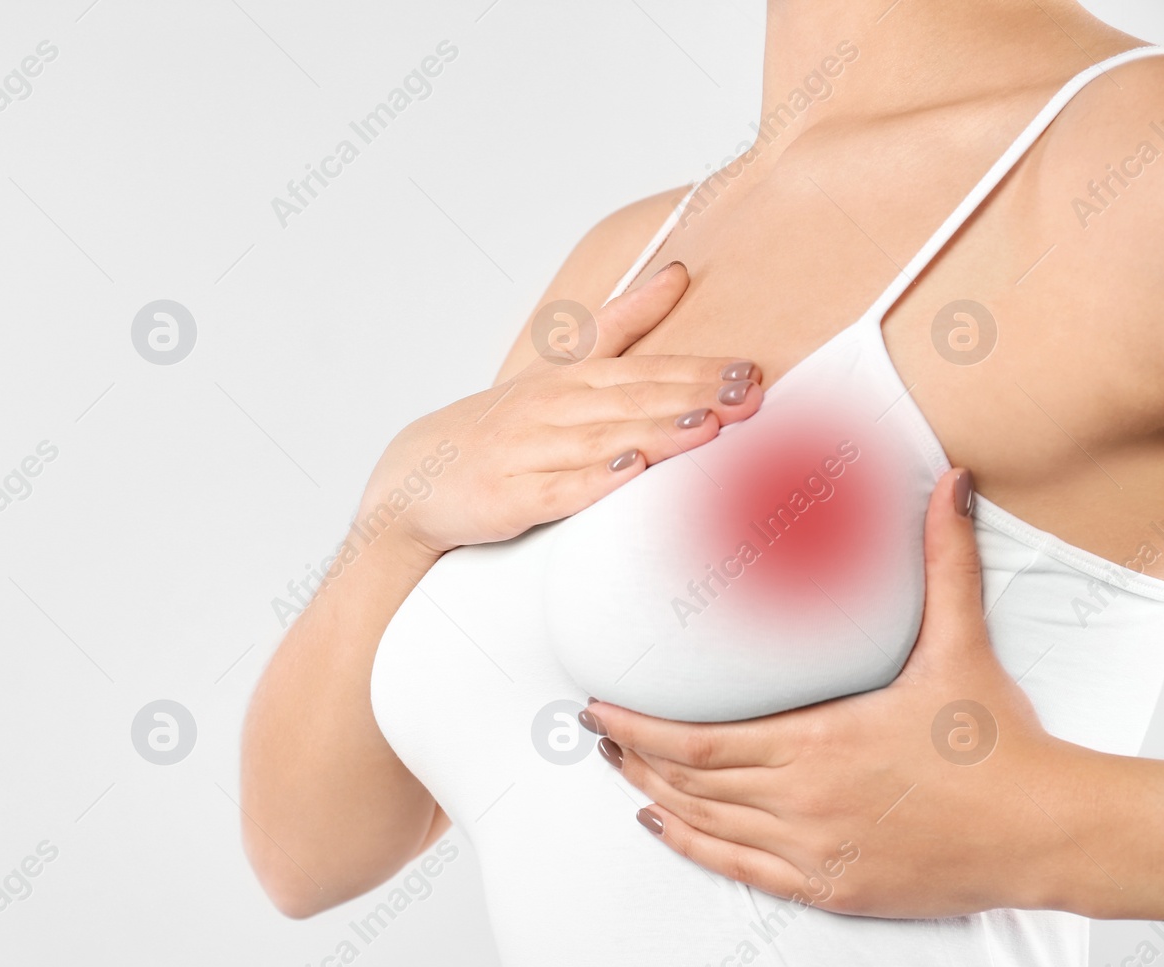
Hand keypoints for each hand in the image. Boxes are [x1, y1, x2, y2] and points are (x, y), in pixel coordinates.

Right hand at [361, 264, 763, 556]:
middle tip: (748, 397)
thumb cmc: (499, 426)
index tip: (748, 370)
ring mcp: (526, 453)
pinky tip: (627, 474)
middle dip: (692, 397)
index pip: (642, 371)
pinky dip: (591, 482)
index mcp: (566, 380)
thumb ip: (619, 325)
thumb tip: (677, 273)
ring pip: (599, 441)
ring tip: (707, 428)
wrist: (415, 480)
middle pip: (629, 401)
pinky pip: (555, 490)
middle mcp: (548, 410)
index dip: (697, 370)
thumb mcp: (556, 369)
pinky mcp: (507, 497)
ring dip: (655, 434)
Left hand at [584, 468, 1108, 918]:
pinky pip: (739, 869)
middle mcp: (804, 799)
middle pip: (688, 780)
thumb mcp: (961, 646)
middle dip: (632, 753)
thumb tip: (949, 483)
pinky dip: (691, 847)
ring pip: (705, 824)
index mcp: (820, 741)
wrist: (1046, 830)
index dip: (638, 725)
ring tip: (616, 767)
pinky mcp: (829, 887)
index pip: (698, 739)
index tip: (598, 704)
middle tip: (594, 729)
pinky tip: (659, 825)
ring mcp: (813, 849)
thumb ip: (945, 562)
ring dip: (652, 794)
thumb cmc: (999, 743)